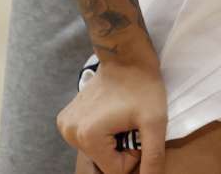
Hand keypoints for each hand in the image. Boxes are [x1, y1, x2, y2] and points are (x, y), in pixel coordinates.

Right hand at [58, 59, 167, 173]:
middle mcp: (70, 133)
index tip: (137, 131)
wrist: (126, 57)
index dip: (133, 154)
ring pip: (97, 153)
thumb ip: (152, 157)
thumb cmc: (142, 86)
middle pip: (103, 163)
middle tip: (130, 123)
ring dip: (112, 143)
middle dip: (121, 149)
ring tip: (121, 117)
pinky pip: (89, 141)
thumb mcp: (155, 122)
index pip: (115, 170)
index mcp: (88, 136)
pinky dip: (102, 135)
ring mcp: (66, 126)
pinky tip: (110, 115)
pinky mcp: (67, 120)